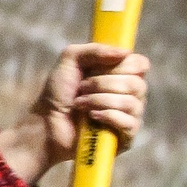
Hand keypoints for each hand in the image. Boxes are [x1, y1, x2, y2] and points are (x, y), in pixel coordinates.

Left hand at [0, 44, 148, 183]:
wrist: (45, 123)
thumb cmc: (57, 93)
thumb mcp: (70, 61)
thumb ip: (94, 49)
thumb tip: (125, 52)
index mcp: (122, 75)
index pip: (141, 64)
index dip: (123, 65)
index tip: (99, 69)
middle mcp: (130, 95)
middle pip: (137, 83)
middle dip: (103, 84)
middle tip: (82, 88)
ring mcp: (129, 116)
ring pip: (132, 103)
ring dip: (100, 100)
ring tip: (80, 103)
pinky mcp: (125, 137)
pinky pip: (130, 122)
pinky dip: (108, 116)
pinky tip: (91, 116)